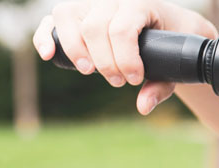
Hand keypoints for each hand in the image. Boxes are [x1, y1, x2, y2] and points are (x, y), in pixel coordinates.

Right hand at [33, 0, 217, 114]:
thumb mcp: (173, 62)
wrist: (168, 24)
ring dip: (75, 49)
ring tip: (89, 71)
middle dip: (104, 61)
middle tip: (118, 82)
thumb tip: (143, 106)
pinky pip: (53, 19)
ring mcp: (91, 2)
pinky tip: (48, 55)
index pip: (122, 29)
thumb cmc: (170, 43)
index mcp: (139, 3)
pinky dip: (45, 36)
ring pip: (69, 17)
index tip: (134, 79)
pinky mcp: (75, 12)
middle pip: (94, 27)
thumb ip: (161, 85)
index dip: (125, 59)